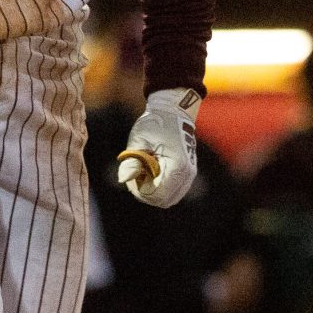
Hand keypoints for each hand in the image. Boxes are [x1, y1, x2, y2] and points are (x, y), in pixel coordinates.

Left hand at [116, 89, 200, 207]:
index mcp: (177, 165)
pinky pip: (174, 191)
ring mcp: (190, 174)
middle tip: (138, 175)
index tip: (133, 176)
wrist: (174, 111)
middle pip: (165, 201)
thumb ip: (132, 161)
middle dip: (148, 193)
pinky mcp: (188, 173)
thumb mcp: (139, 139)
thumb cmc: (155, 123)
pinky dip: (162, 187)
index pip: (159, 195)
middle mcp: (187, 173)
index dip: (142, 191)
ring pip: (171, 198)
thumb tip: (123, 179)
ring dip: (155, 191)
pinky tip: (153, 171)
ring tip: (146, 172)